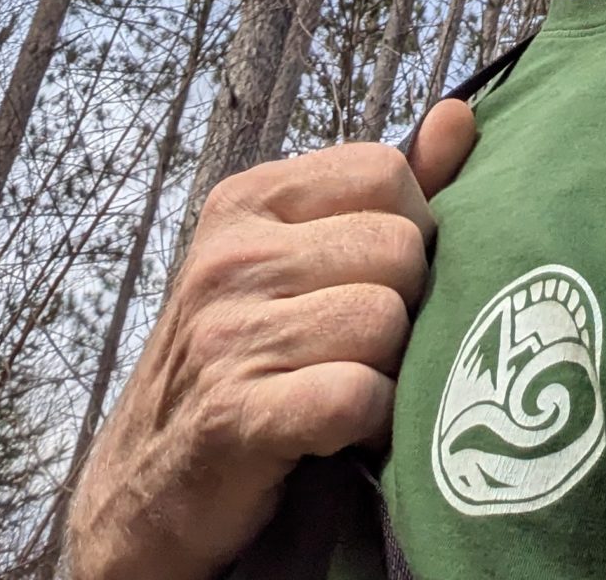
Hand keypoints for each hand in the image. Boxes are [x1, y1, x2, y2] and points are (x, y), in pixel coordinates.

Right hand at [65, 100, 477, 579]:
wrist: (146, 490)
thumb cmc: (243, 358)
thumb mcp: (299, 257)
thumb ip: (385, 191)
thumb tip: (459, 116)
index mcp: (249, 199)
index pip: (387, 172)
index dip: (408, 230)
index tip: (375, 280)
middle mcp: (230, 256)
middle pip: (400, 248)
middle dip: (404, 305)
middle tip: (361, 348)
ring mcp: (225, 334)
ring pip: (387, 322)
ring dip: (388, 370)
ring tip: (349, 387)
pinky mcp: (234, 418)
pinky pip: (356, 396)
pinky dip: (369, 423)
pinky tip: (341, 432)